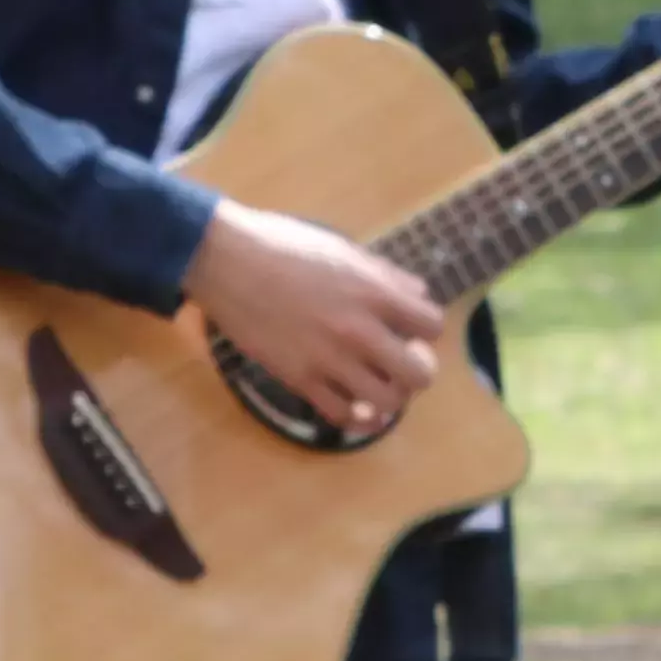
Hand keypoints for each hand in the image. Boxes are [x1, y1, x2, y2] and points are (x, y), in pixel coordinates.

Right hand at [184, 201, 442, 432]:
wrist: (228, 263)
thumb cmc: (285, 246)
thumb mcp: (344, 249)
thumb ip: (385, 276)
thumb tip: (417, 295)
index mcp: (374, 292)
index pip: (432, 326)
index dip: (425, 329)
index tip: (409, 329)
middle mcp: (359, 331)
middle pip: (419, 375)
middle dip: (417, 371)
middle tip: (399, 363)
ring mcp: (329, 360)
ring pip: (386, 403)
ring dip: (389, 398)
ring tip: (377, 385)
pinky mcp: (299, 379)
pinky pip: (342, 414)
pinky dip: (354, 415)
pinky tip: (352, 403)